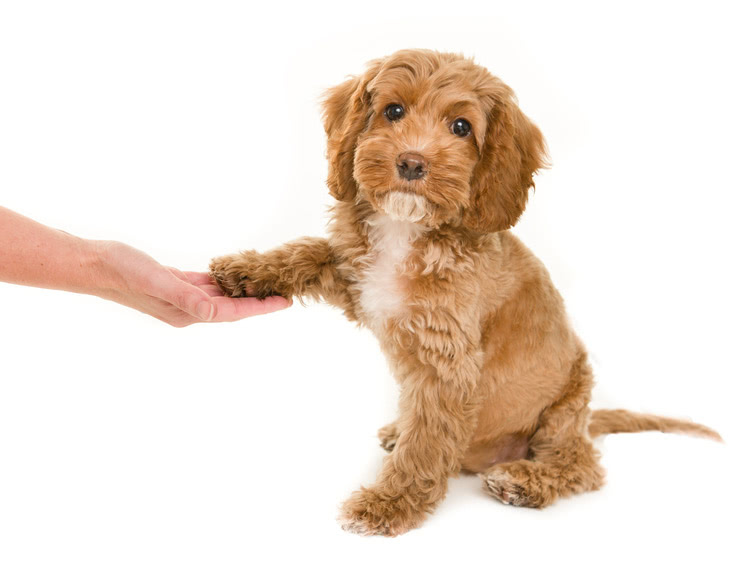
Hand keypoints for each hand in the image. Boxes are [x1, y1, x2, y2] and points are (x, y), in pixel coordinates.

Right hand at [93, 241, 290, 326]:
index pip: (233, 312)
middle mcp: (188, 309)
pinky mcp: (174, 284)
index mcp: (188, 312)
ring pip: (221, 296)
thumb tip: (214, 311)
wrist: (95, 264)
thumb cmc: (124, 272)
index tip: (285, 301)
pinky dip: (223, 280)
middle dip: (258, 301)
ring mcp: (181, 297)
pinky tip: (234, 275)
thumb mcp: (158, 281)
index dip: (260, 307)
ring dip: (243, 291)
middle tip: (285, 292)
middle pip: (232, 307)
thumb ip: (187, 297)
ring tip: (266, 283)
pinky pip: (206, 284)